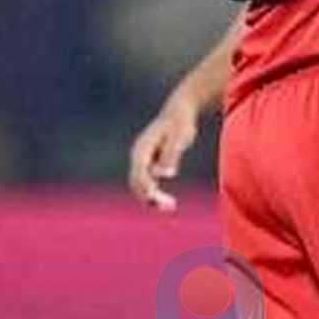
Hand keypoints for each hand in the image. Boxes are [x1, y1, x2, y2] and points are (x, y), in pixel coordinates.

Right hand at [126, 94, 202, 210]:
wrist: (179, 111)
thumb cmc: (181, 123)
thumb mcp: (180, 137)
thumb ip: (171, 155)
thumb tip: (164, 175)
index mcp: (142, 148)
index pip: (138, 172)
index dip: (146, 186)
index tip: (156, 197)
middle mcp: (138, 155)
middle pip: (137, 181)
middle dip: (149, 196)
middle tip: (169, 206)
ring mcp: (142, 160)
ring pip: (141, 185)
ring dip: (152, 198)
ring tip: (171, 207)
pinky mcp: (149, 163)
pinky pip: (148, 183)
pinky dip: (155, 194)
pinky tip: (170, 202)